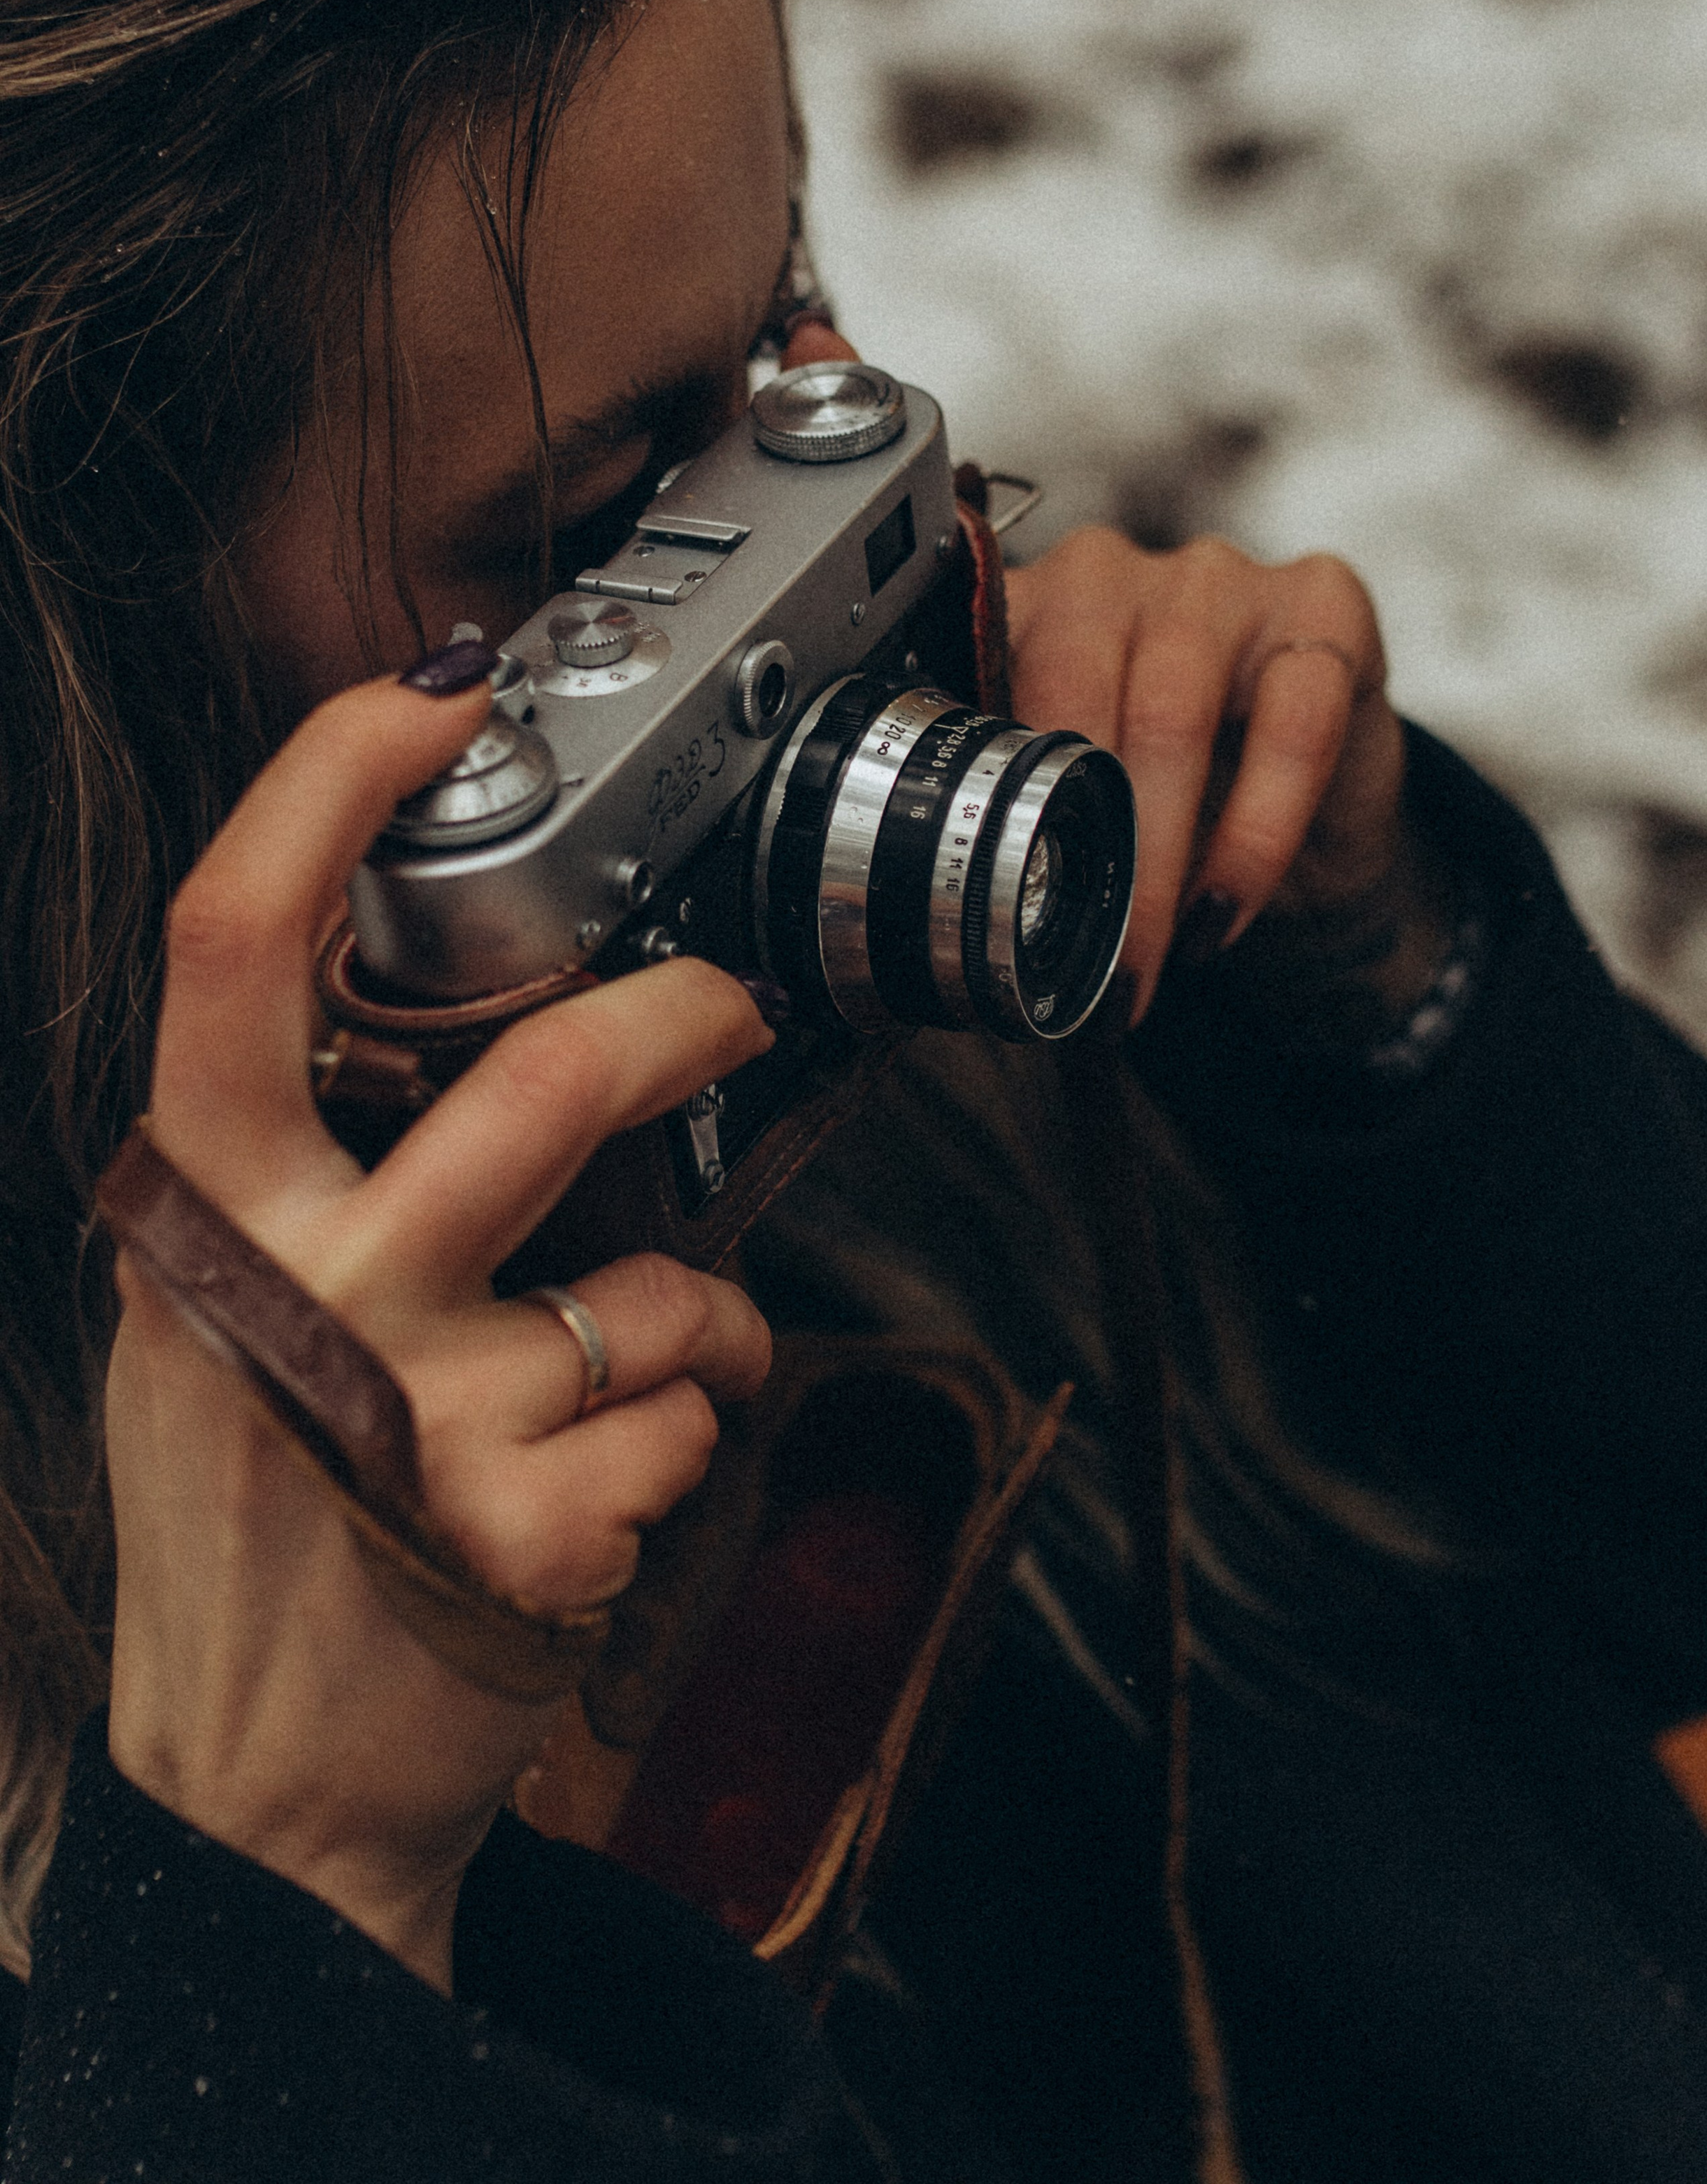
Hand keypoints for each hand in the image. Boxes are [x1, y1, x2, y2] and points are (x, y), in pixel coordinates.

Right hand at [105, 674, 773, 1992]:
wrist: (257, 1786)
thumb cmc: (261, 1511)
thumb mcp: (216, 1314)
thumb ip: (300, 1170)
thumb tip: (452, 1013)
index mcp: (200, 1209)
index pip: (232, 950)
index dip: (329, 790)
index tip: (431, 693)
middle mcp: (290, 1295)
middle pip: (530, 1089)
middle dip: (679, 1030)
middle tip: (733, 1010)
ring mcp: (405, 1420)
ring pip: (657, 1279)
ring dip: (705, 1303)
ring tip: (676, 1340)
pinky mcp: (512, 1536)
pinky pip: (682, 1422)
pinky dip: (674, 1445)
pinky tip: (597, 1496)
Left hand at [779, 317, 1413, 1025]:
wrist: (1316, 789)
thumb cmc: (1177, 793)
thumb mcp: (1074, 800)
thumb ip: (1011, 817)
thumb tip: (943, 919)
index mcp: (1025, 608)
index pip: (980, 675)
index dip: (986, 799)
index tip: (983, 908)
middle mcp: (1112, 574)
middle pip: (1075, 694)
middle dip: (1078, 849)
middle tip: (1080, 960)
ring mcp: (1218, 578)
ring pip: (1173, 708)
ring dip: (1158, 855)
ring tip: (1152, 956)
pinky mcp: (1323, 607)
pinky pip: (1292, 723)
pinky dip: (1256, 834)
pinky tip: (1228, 907)